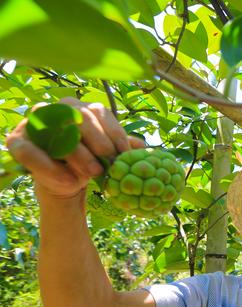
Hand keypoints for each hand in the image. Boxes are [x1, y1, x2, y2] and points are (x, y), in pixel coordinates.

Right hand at [5, 97, 144, 199]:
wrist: (66, 183)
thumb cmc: (90, 163)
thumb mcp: (110, 156)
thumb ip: (125, 149)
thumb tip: (144, 148)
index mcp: (83, 108)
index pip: (100, 112)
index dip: (115, 132)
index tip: (125, 154)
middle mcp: (58, 109)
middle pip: (80, 117)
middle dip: (98, 141)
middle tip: (110, 163)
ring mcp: (36, 123)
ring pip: (56, 130)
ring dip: (78, 153)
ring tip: (93, 173)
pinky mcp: (18, 141)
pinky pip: (29, 150)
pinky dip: (50, 166)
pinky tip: (69, 180)